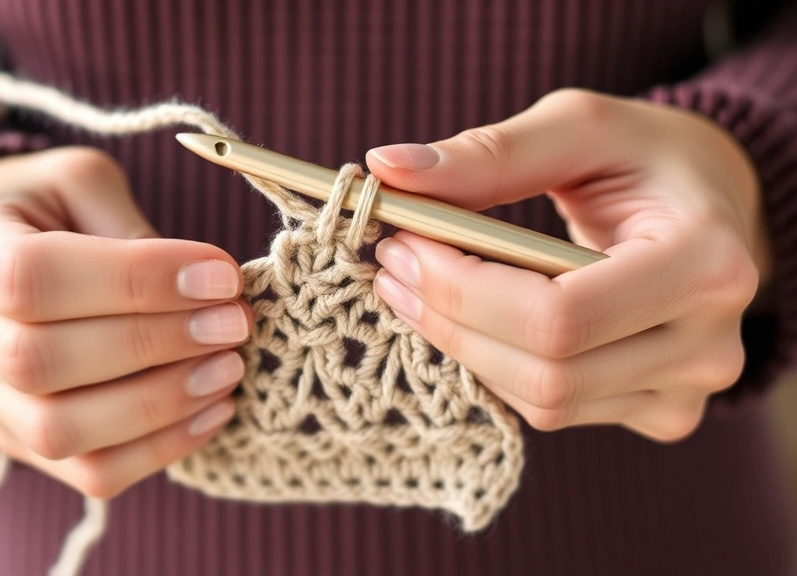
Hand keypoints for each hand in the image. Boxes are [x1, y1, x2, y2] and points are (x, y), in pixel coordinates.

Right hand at [0, 147, 251, 496]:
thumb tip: (202, 287)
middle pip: (41, 361)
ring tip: (227, 369)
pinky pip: (87, 471)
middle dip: (155, 344)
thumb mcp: (78, 182)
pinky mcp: (15, 439)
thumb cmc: (41, 207)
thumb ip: (127, 227)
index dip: (135, 281)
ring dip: (160, 405)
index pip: (33, 277)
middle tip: (232, 323)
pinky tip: (211, 412)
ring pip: (60, 430)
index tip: (219, 275)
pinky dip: (158, 450)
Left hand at [367, 89, 770, 441]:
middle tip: (394, 265)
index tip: (403, 241)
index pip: (559, 316)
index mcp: (706, 263)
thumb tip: (387, 167)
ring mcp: (690, 391)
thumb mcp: (578, 128)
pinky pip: (553, 409)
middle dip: (449, 318)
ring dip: (462, 346)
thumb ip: (489, 153)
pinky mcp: (663, 412)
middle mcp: (711, 343)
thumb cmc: (643, 157)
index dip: (461, 289)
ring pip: (542, 400)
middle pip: (545, 371)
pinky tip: (469, 318)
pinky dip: (496, 366)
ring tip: (417, 286)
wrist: (711, 203)